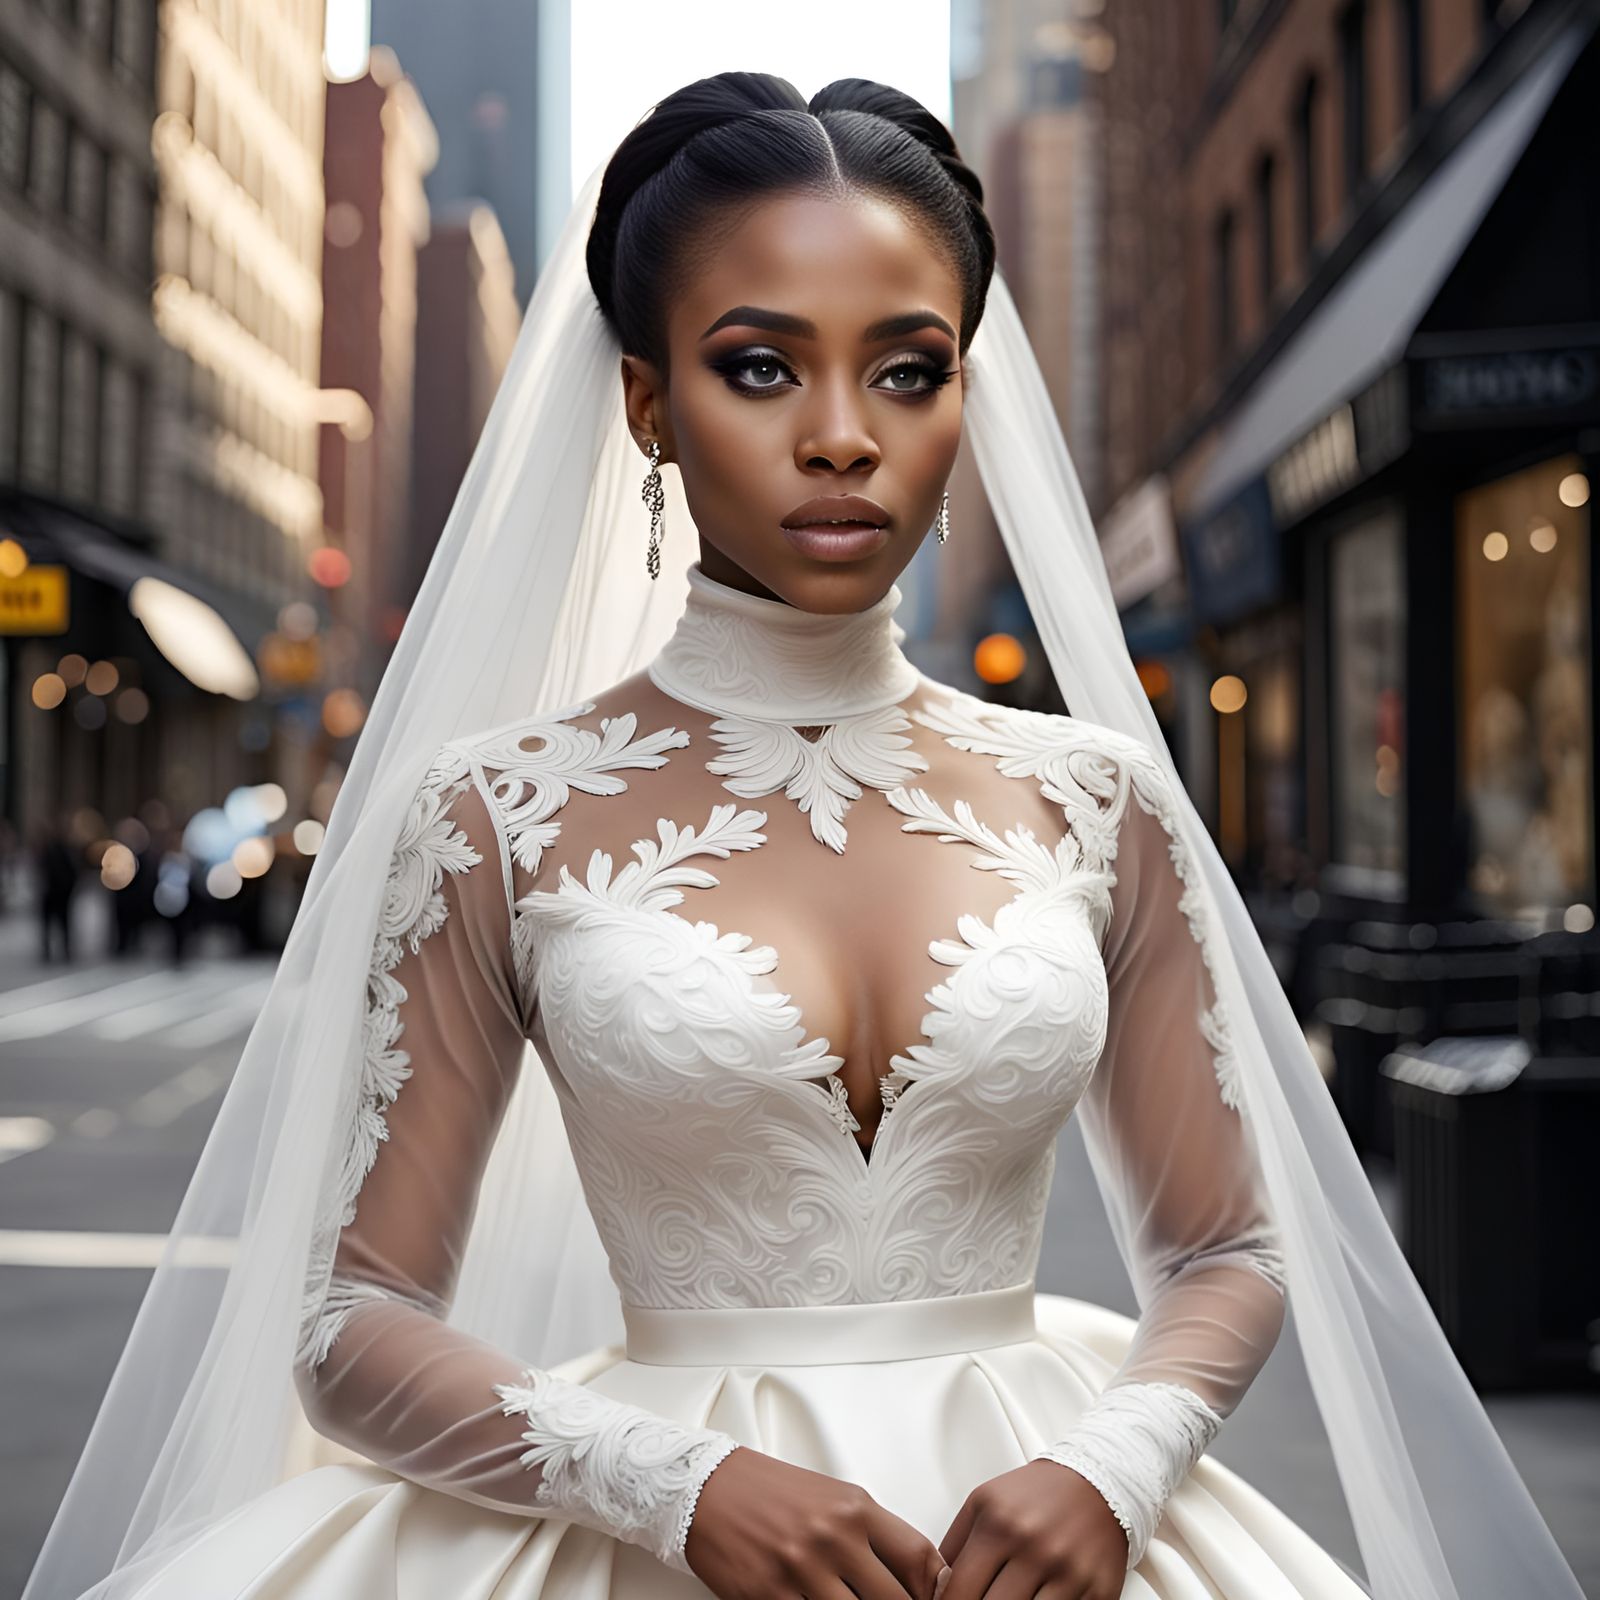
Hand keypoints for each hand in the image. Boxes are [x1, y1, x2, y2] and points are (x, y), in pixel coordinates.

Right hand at [682, 1446, 949, 1599]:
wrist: (707, 1488)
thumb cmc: (772, 1493)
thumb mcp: (833, 1499)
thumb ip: (873, 1535)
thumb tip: (916, 1579)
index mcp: (856, 1508)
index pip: (922, 1560)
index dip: (937, 1593)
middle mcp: (834, 1537)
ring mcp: (802, 1569)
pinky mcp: (770, 1596)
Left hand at [937, 1460, 1128, 1598]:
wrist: (1097, 1481)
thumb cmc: (1036, 1493)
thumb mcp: (984, 1501)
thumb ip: (955, 1543)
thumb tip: (935, 1588)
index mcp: (999, 1524)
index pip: (959, 1592)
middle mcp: (1034, 1547)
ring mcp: (1068, 1573)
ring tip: (1006, 1599)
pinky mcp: (1098, 1592)